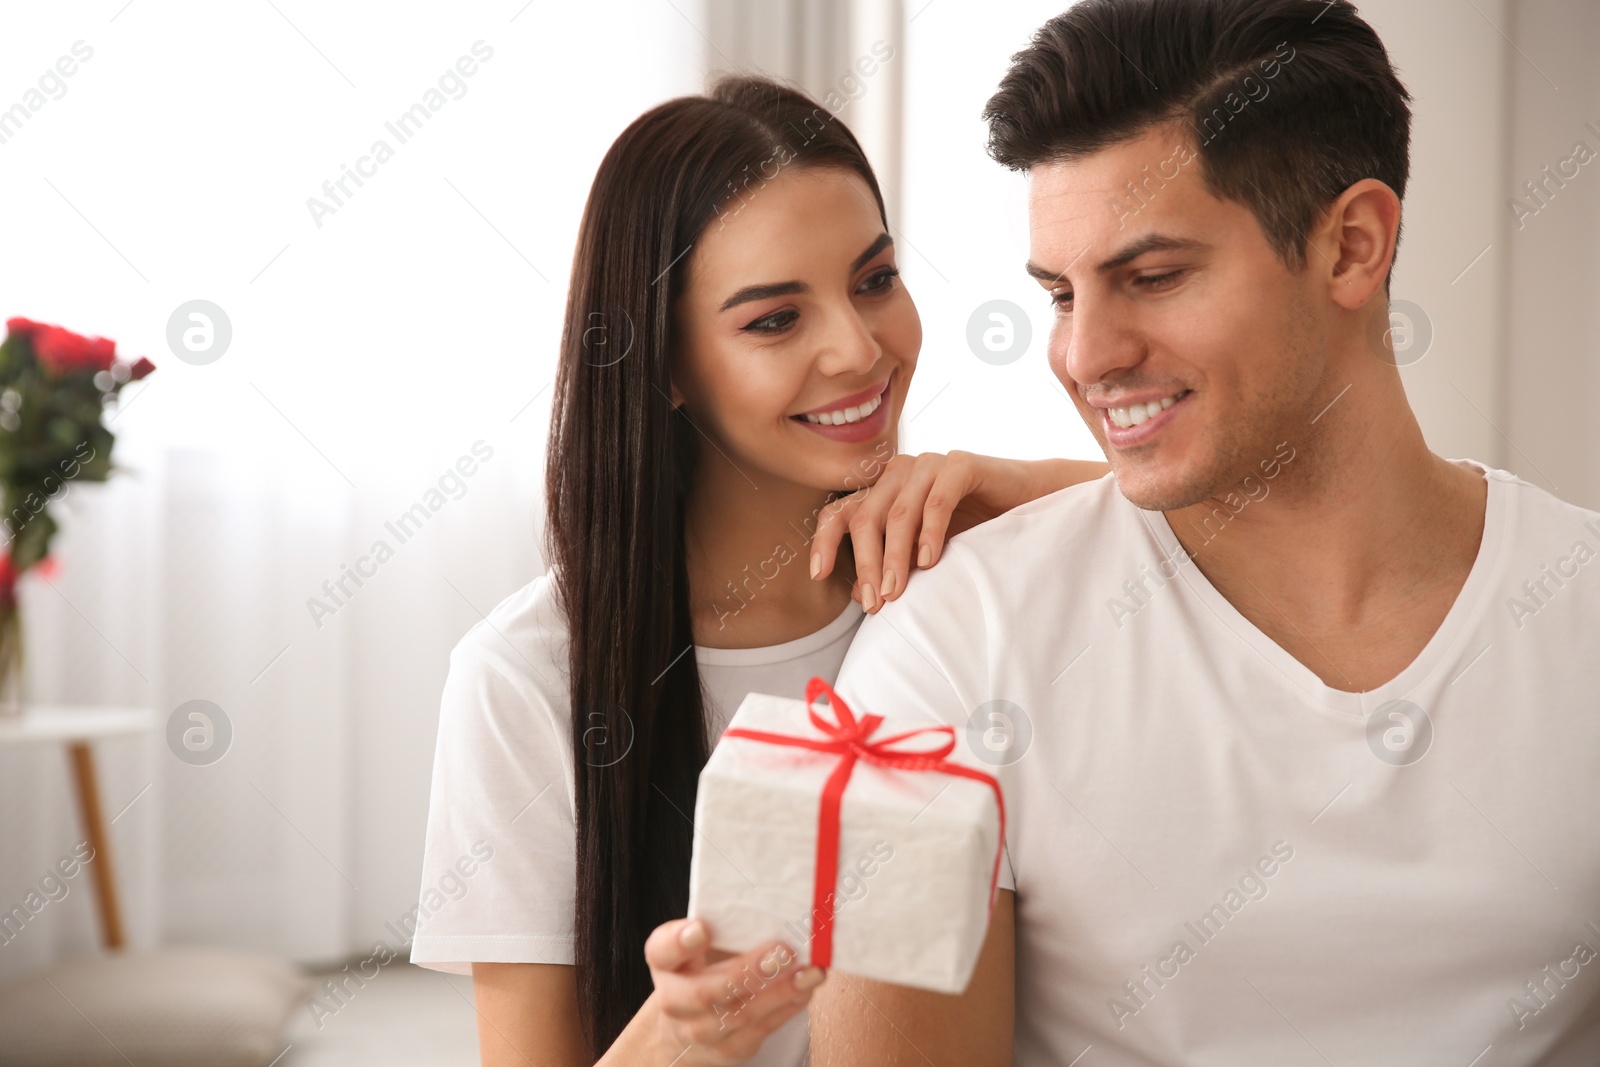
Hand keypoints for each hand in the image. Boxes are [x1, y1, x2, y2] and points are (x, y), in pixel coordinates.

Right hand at [644, 917, 825, 1065]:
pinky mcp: (728, 1049)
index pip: (663, 951)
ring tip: (810, 972)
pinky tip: (806, 988)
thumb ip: (720, 924)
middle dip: (749, 972)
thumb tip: (770, 906)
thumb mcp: (697, 941)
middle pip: (707, 992)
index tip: (703, 928)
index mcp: (665, 962)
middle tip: (784, 951)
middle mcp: (675, 1000)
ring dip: (781, 993)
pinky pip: (761, 1030)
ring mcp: (700, 1031)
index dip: (681, 941)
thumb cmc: (700, 967)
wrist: (687, 1022)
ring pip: (740, 1015)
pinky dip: (787, 1007)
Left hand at [810, 450, 1000, 613]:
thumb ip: (894, 564)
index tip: (819, 574)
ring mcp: (928, 465)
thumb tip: (859, 596)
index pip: (840, 512)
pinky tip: (930, 561)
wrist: (1028, 502)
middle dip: (866, 564)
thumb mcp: (924, 552)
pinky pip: (937, 501)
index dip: (825, 541)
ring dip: (894, 556)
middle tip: (873, 602)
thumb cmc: (974, 527)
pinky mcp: (961, 465)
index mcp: (883, 491)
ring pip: (898, 513)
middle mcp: (899, 472)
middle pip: (866, 518)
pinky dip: (930, 533)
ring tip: (895, 591)